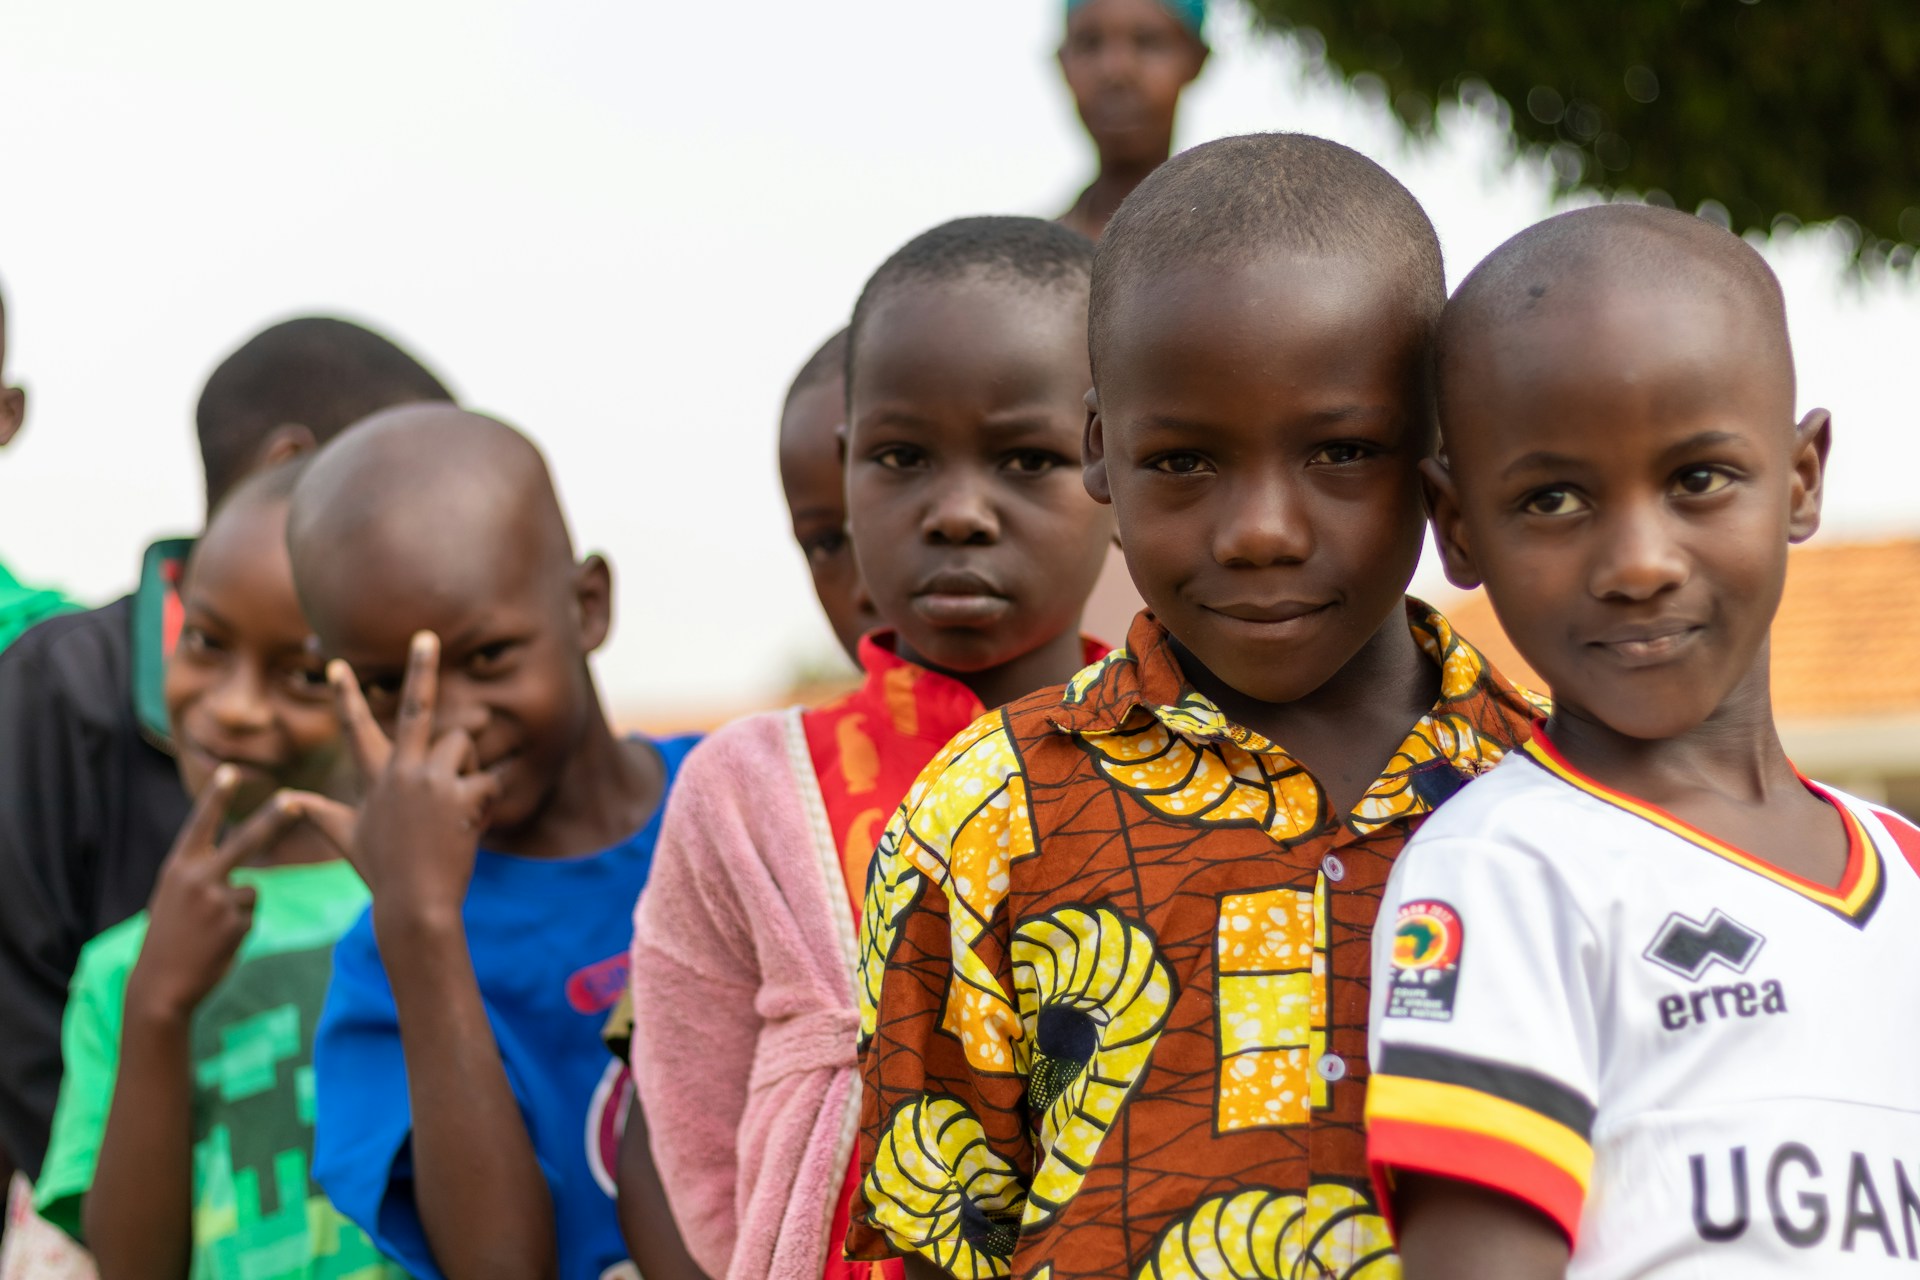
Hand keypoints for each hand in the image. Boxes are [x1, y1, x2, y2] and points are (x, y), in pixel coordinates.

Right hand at [126, 766, 301, 1022]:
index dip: (216, 798)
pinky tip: (218, 944)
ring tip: (209, 932)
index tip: (231, 770)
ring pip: (251, 891)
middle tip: (294, 799)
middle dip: (273, 819)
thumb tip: (245, 871)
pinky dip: (239, 929)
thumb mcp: (174, 897)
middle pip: (245, 842)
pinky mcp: (236, 923)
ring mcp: (219, 900)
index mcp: (178, 868)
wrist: (159, 985)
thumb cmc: (168, 939)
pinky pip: (251, 916)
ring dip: (238, 910)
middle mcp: (199, 878)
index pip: (200, 826)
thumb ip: (202, 875)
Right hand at [332, 631, 499, 928]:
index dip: (346, 695)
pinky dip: (490, 798)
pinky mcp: (461, 797)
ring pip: (464, 744)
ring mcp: (432, 781)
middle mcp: (402, 771)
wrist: (413, 905)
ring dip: (469, 765)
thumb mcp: (347, 839)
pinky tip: (475, 824)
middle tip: (426, 637)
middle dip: (422, 669)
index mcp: (376, 778)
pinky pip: (491, 778)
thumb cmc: (383, 873)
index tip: (337, 665)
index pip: (356, 728)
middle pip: (416, 709)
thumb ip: (321, 813)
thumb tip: (288, 801)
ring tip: (458, 802)